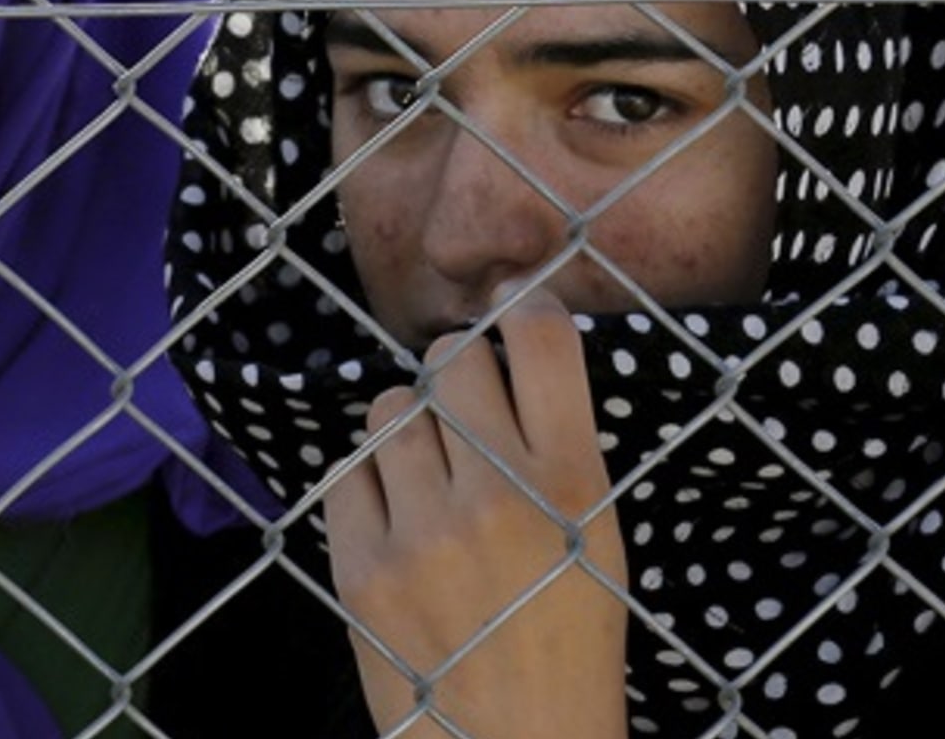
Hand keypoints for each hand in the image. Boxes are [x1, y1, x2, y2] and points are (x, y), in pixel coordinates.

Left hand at [323, 287, 627, 737]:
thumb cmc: (565, 635)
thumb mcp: (598, 536)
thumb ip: (556, 443)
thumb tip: (507, 339)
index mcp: (573, 485)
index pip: (541, 339)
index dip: (525, 309)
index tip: (515, 315)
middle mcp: (495, 497)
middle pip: (453, 358)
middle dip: (458, 370)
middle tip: (466, 408)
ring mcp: (421, 532)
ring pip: (390, 408)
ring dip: (410, 427)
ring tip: (431, 476)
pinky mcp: (360, 567)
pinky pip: (346, 470)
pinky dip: (369, 483)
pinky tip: (398, 518)